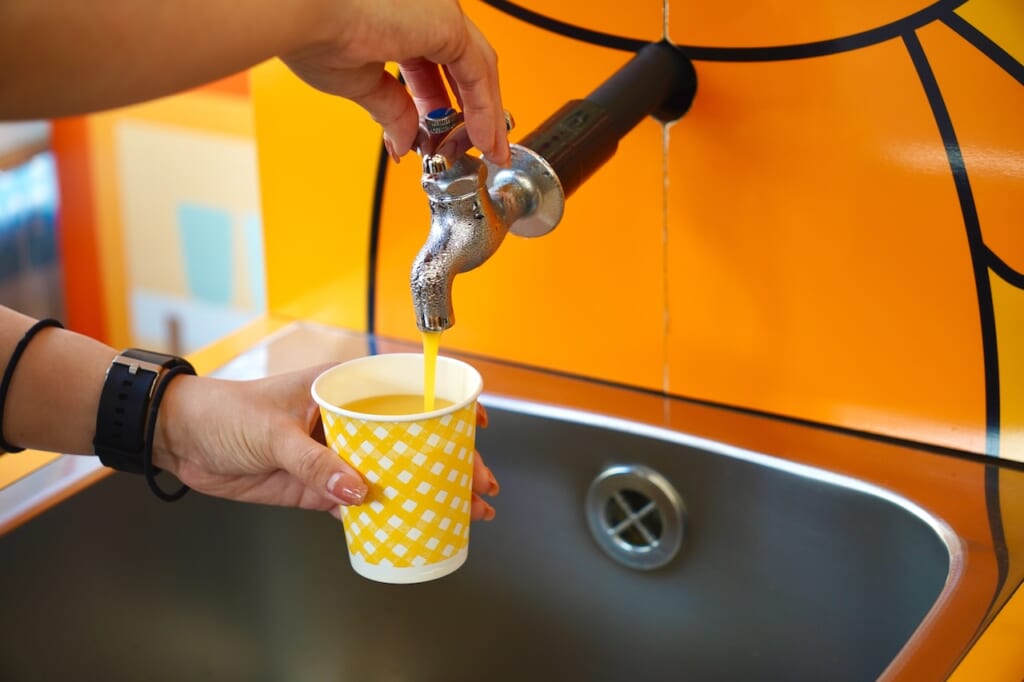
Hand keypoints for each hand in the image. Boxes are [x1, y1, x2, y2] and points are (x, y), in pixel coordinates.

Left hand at [153, 364, 498, 520]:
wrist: (182, 441)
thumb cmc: (225, 412)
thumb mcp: (273, 431)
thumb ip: (315, 462)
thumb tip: (357, 491)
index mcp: (343, 387)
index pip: (407, 389)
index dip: (447, 404)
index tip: (476, 423)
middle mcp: (348, 419)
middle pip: (412, 439)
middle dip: (451, 461)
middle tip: (481, 485)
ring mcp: (337, 454)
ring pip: (395, 473)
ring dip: (428, 493)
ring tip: (465, 512)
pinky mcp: (320, 486)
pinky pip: (362, 504)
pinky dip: (387, 516)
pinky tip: (415, 527)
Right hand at [281, 0, 509, 163]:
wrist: (301, 14)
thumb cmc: (312, 33)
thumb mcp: (360, 83)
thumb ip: (392, 110)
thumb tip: (405, 143)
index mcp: (400, 18)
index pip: (431, 65)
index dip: (439, 105)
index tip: (439, 137)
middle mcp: (424, 10)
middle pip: (462, 66)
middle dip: (470, 111)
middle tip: (475, 146)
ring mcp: (438, 11)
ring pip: (477, 69)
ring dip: (485, 115)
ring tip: (489, 151)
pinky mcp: (448, 23)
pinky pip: (479, 75)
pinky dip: (485, 111)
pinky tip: (485, 140)